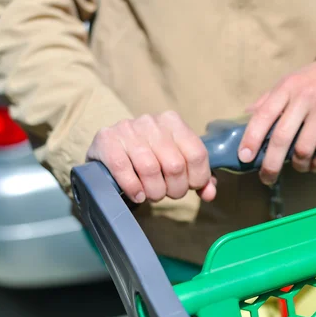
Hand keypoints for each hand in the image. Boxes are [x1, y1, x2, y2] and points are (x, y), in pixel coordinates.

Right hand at [86, 111, 215, 202]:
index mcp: (173, 122)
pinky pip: (123, 170)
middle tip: (167, 193)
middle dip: (175, 189)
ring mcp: (127, 128)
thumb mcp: (175, 159)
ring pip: (150, 169)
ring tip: (152, 194)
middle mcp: (151, 122)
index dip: (197, 178)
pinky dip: (133, 188)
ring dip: (154, 191)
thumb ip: (197, 175)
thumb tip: (210, 193)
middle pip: (175, 165)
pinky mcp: (106, 139)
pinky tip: (137, 194)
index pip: (197, 154)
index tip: (190, 187)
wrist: (108, 146)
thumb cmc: (148, 156)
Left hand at [238, 46, 315, 185]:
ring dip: (299, 165)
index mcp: (287, 88)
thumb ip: (270, 98)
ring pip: (304, 149)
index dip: (250, 138)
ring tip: (299, 167)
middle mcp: (303, 98)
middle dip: (270, 164)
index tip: (244, 157)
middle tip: (267, 178)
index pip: (263, 115)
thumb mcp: (291, 80)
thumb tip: (247, 114)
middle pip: (281, 138)